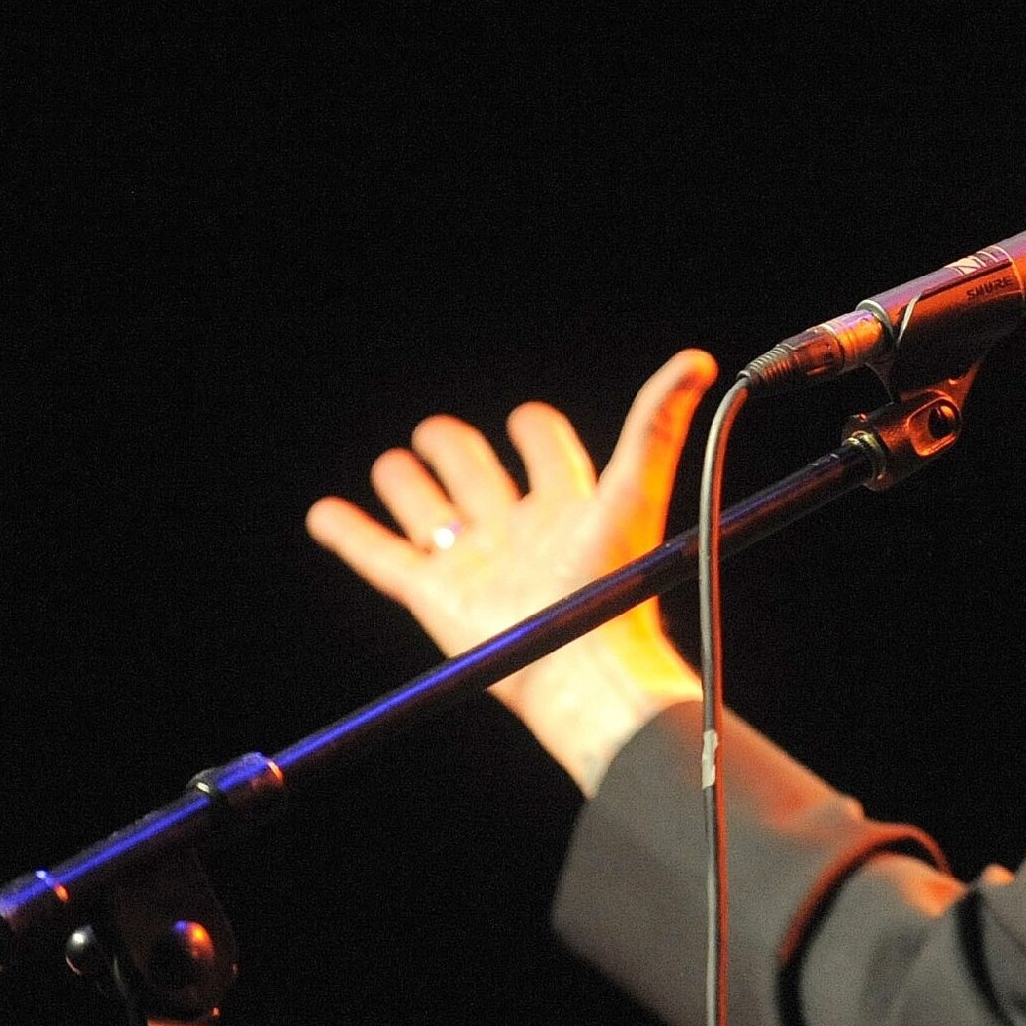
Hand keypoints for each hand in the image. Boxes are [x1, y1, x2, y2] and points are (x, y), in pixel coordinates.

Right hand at [307, 349, 717, 793]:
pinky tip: (326, 513)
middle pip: (478, 476)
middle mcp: (520, 530)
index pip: (545, 452)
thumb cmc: (615, 581)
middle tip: (438, 433)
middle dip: (456, 450)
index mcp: (570, 505)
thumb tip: (699, 359)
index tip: (527, 420)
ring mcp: (476, 563)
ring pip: (432, 512)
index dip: (535, 432)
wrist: (584, 666)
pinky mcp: (436, 596)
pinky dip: (351, 534)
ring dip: (409, 485)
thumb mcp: (636, 486)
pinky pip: (383, 557)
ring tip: (395, 464)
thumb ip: (658, 423)